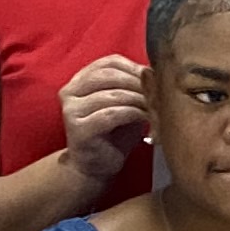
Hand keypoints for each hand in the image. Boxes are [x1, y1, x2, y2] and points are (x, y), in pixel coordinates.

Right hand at [58, 56, 152, 191]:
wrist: (94, 169)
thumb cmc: (113, 135)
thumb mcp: (125, 105)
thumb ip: (133, 87)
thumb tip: (156, 71)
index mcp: (79, 81)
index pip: (109, 62)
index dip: (135, 68)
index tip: (154, 79)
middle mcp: (69, 91)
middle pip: (110, 75)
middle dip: (139, 83)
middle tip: (160, 92)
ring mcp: (71, 110)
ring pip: (113, 94)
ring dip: (139, 99)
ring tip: (156, 107)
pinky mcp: (78, 128)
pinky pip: (112, 114)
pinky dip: (133, 114)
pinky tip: (146, 120)